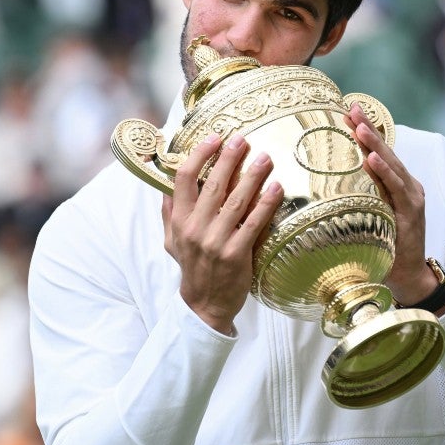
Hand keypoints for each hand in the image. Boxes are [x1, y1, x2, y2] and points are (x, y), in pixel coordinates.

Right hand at [161, 133, 283, 334]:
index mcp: (180, 221)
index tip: (214, 139)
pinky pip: (254, 223)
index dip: (199, 155)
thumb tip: (167, 186)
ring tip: (265, 157)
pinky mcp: (236, 254)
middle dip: (229, 158)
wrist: (204, 305)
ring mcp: (216, 241)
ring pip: (236, 200)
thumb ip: (169, 213)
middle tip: (243, 139)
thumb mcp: (171, 241)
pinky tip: (277, 187)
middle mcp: (195, 228)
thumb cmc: (191, 268)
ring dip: (252, 176)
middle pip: (213, 184)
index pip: (183, 179)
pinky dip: (266, 204)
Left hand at [345, 104, 439, 305]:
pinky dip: (385, 173)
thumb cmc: (384, 244)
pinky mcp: (411, 213)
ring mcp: (410, 197)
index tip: (347, 110)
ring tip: (359, 126)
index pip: (376, 152)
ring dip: (374, 144)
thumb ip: (354, 197)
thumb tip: (317, 186)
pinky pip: (396, 189)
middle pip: (383, 152)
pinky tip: (373, 159)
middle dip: (367, 128)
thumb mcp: (367, 215)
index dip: (363, 130)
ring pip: (390, 165)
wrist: (408, 275)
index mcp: (394, 183)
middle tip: (352, 108)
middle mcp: (405, 185)